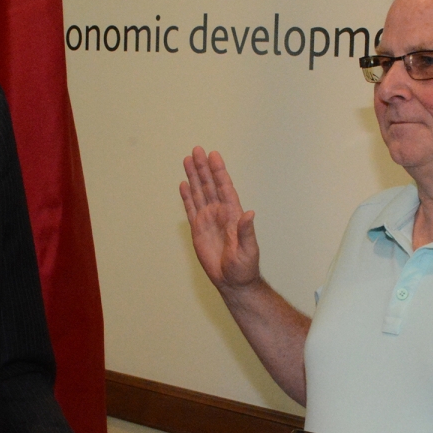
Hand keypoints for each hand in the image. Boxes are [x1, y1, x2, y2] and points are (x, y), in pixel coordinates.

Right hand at [180, 147, 260, 293]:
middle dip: (203, 168)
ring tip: (187, 159)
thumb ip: (247, 231)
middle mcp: (220, 213)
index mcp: (233, 214)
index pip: (224, 187)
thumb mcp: (249, 250)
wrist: (232, 282)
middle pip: (209, 185)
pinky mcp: (198, 229)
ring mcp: (208, 220)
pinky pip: (191, 209)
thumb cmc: (244, 268)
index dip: (219, 172)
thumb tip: (249, 213)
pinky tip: (184, 184)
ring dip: (194, 176)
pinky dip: (187, 196)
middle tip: (197, 150)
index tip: (213, 156)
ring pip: (199, 193)